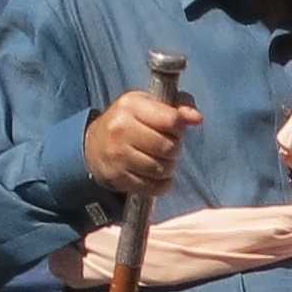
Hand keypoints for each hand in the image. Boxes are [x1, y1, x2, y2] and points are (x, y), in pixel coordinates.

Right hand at [85, 90, 200, 195]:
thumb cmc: (130, 122)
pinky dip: (161, 184)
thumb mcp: (150, 105)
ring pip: (161, 169)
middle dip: (175, 149)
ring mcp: (117, 155)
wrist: (94, 145)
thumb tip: (196, 119)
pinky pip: (153, 187)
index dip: (179, 127)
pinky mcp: (117, 177)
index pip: (172, 120)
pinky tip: (156, 175)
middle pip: (168, 147)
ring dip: (168, 168)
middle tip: (168, 147)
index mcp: (131, 105)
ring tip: (161, 161)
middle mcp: (121, 129)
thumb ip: (178, 107)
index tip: (173, 129)